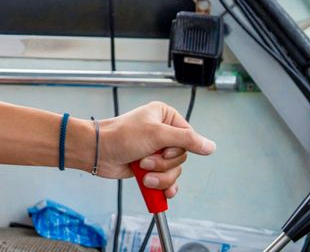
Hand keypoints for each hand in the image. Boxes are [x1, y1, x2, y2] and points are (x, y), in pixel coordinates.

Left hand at [96, 101, 215, 197]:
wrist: (98, 152)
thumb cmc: (121, 136)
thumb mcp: (157, 134)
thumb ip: (186, 140)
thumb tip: (210, 146)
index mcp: (166, 117)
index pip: (189, 137)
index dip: (177, 149)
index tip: (163, 150)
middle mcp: (162, 133)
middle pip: (181, 157)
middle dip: (163, 164)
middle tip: (145, 158)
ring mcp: (156, 151)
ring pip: (174, 171)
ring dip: (160, 176)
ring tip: (143, 172)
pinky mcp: (150, 167)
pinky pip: (167, 181)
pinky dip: (163, 187)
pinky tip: (161, 191)